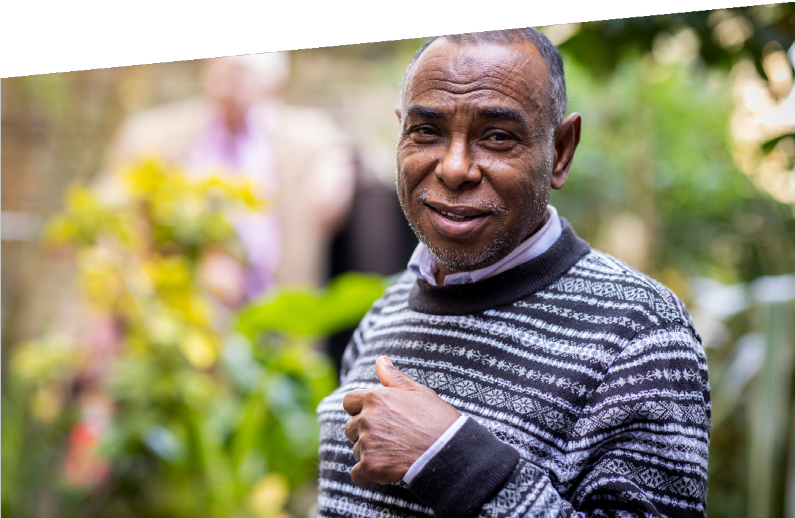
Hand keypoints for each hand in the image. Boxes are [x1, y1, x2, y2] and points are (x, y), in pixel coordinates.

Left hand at [342, 356, 460, 486]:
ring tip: (395, 453)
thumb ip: (394, 377)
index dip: (360, 410)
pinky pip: (357, 474)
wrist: (449, 451)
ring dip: (369, 454)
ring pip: (356, 451)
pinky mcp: (371, 466)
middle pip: (350, 428)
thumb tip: (380, 360)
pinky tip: (385, 471)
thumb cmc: (437, 419)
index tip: (376, 418)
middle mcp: (367, 418)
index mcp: (376, 398)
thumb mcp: (418, 392)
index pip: (349, 402)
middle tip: (390, 438)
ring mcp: (368, 443)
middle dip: (364, 433)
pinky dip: (368, 475)